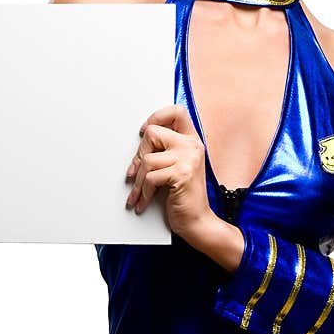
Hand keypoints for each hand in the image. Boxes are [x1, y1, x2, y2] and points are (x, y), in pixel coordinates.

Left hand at [125, 103, 213, 242]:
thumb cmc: (185, 195)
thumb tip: (141, 142)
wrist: (198, 221)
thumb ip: (165, 150)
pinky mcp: (182, 174)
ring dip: (138, 181)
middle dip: (138, 156)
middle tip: (136, 173)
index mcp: (192, 140)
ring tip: (138, 192)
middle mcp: (192, 146)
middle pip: (153, 133)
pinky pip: (151, 178)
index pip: (176, 112)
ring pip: (147, 159)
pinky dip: (143, 193)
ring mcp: (188, 159)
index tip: (145, 131)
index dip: (157, 117)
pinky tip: (142, 201)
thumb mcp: (177, 166)